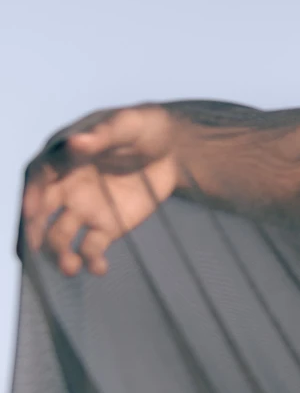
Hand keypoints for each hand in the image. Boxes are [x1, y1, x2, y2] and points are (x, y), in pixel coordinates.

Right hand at [22, 106, 180, 275]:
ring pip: (60, 236)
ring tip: (70, 267)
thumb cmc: (144, 128)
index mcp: (65, 158)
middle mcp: (66, 187)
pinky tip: (100, 268)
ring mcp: (84, 209)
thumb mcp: (128, 124)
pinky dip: (92, 261)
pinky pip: (91, 249)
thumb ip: (103, 135)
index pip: (40, 176)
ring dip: (60, 253)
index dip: (33, 193)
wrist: (174, 148)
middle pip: (40, 211)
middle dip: (35, 230)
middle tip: (37, 248)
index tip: (32, 210)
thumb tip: (76, 142)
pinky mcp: (106, 227)